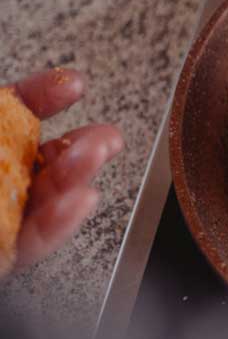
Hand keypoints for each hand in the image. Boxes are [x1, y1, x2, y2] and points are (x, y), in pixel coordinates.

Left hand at [5, 69, 122, 267]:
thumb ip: (0, 114)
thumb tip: (11, 99)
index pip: (12, 114)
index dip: (41, 95)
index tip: (73, 84)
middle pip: (44, 157)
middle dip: (84, 144)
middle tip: (106, 137)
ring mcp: (1, 216)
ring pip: (47, 197)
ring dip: (79, 174)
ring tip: (98, 155)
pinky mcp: (3, 253)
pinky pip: (33, 240)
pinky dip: (59, 223)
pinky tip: (79, 201)